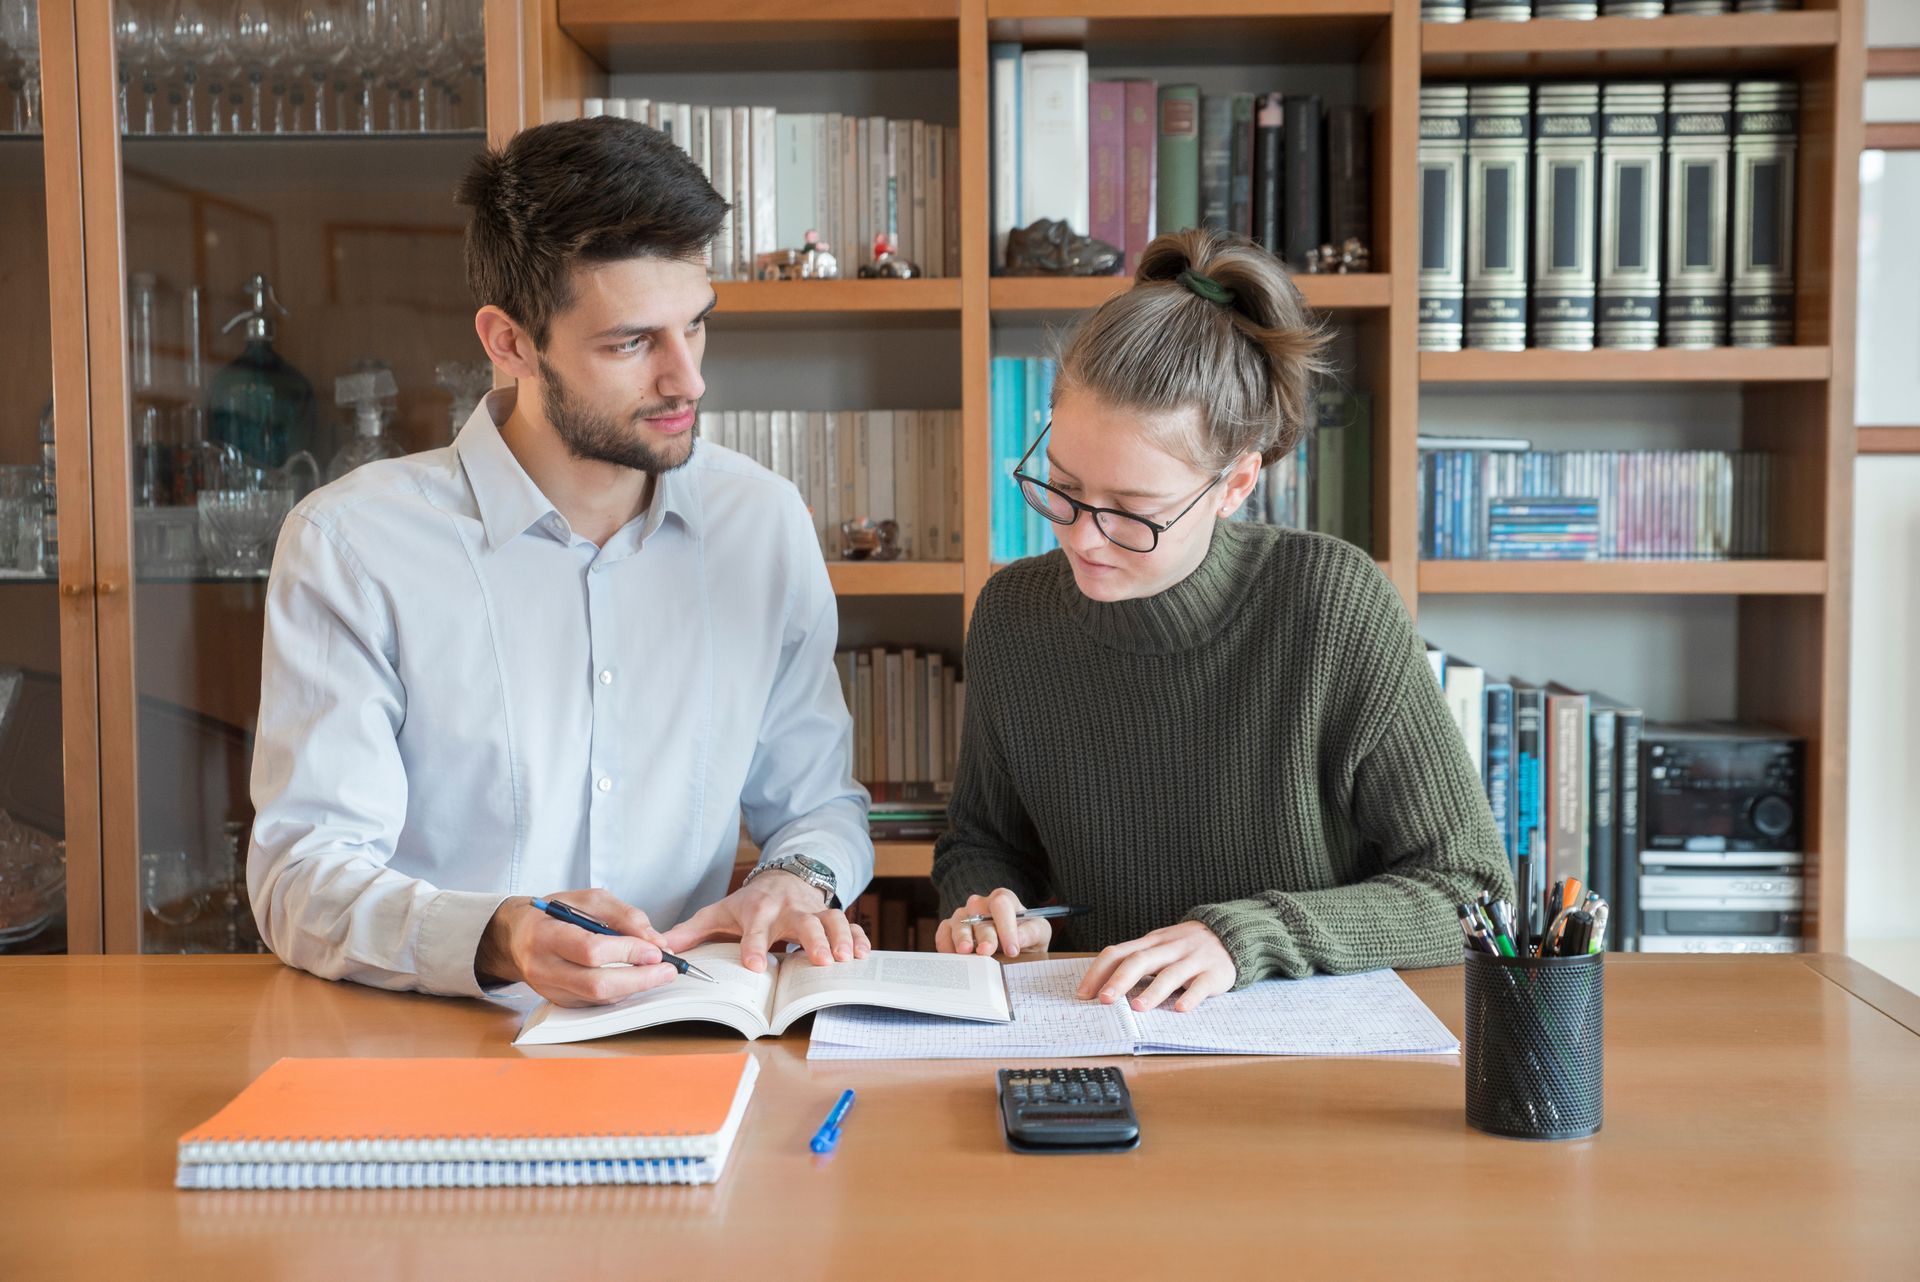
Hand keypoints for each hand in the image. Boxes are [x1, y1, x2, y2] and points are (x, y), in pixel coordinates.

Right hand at [475, 888, 677, 1007]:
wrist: (517, 937)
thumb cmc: (555, 914)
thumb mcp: (589, 900)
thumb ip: (624, 916)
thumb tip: (655, 942)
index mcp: (546, 935)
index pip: (590, 950)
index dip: (627, 952)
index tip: (656, 950)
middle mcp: (544, 968)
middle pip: (597, 984)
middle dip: (640, 979)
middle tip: (669, 970)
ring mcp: (550, 991)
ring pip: (599, 999)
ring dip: (635, 988)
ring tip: (659, 973)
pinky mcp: (560, 1003)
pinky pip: (596, 1004)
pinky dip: (621, 992)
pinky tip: (635, 979)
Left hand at [658, 870, 869, 973]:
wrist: (782, 878)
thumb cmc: (748, 904)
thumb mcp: (718, 913)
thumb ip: (692, 932)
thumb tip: (661, 947)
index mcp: (759, 910)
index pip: (755, 929)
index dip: (755, 947)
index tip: (756, 967)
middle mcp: (789, 909)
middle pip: (803, 922)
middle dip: (813, 940)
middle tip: (822, 961)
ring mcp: (813, 911)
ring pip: (831, 920)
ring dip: (840, 938)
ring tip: (847, 960)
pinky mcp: (830, 915)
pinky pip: (849, 924)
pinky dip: (858, 938)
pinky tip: (864, 956)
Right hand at [934, 888, 1051, 958]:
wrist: (1011, 948)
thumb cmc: (1024, 936)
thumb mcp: (1038, 934)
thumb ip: (1032, 932)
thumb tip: (1019, 938)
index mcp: (1003, 900)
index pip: (1001, 904)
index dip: (1006, 926)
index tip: (1013, 949)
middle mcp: (980, 904)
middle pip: (978, 913)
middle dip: (984, 934)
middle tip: (987, 951)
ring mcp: (963, 916)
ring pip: (959, 922)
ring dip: (962, 938)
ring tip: (966, 952)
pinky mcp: (950, 929)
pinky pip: (943, 932)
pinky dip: (945, 943)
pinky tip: (952, 957)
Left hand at [1075, 921, 1234, 1013]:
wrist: (1231, 934)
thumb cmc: (1186, 947)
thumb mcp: (1160, 946)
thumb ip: (1136, 961)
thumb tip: (1102, 986)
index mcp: (1151, 942)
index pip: (1119, 952)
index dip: (1099, 971)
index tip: (1083, 993)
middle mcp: (1170, 948)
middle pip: (1141, 960)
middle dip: (1120, 980)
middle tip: (1104, 1000)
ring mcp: (1193, 959)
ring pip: (1170, 973)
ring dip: (1152, 991)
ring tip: (1137, 1008)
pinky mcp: (1214, 973)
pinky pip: (1201, 985)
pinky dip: (1191, 997)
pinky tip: (1180, 1008)